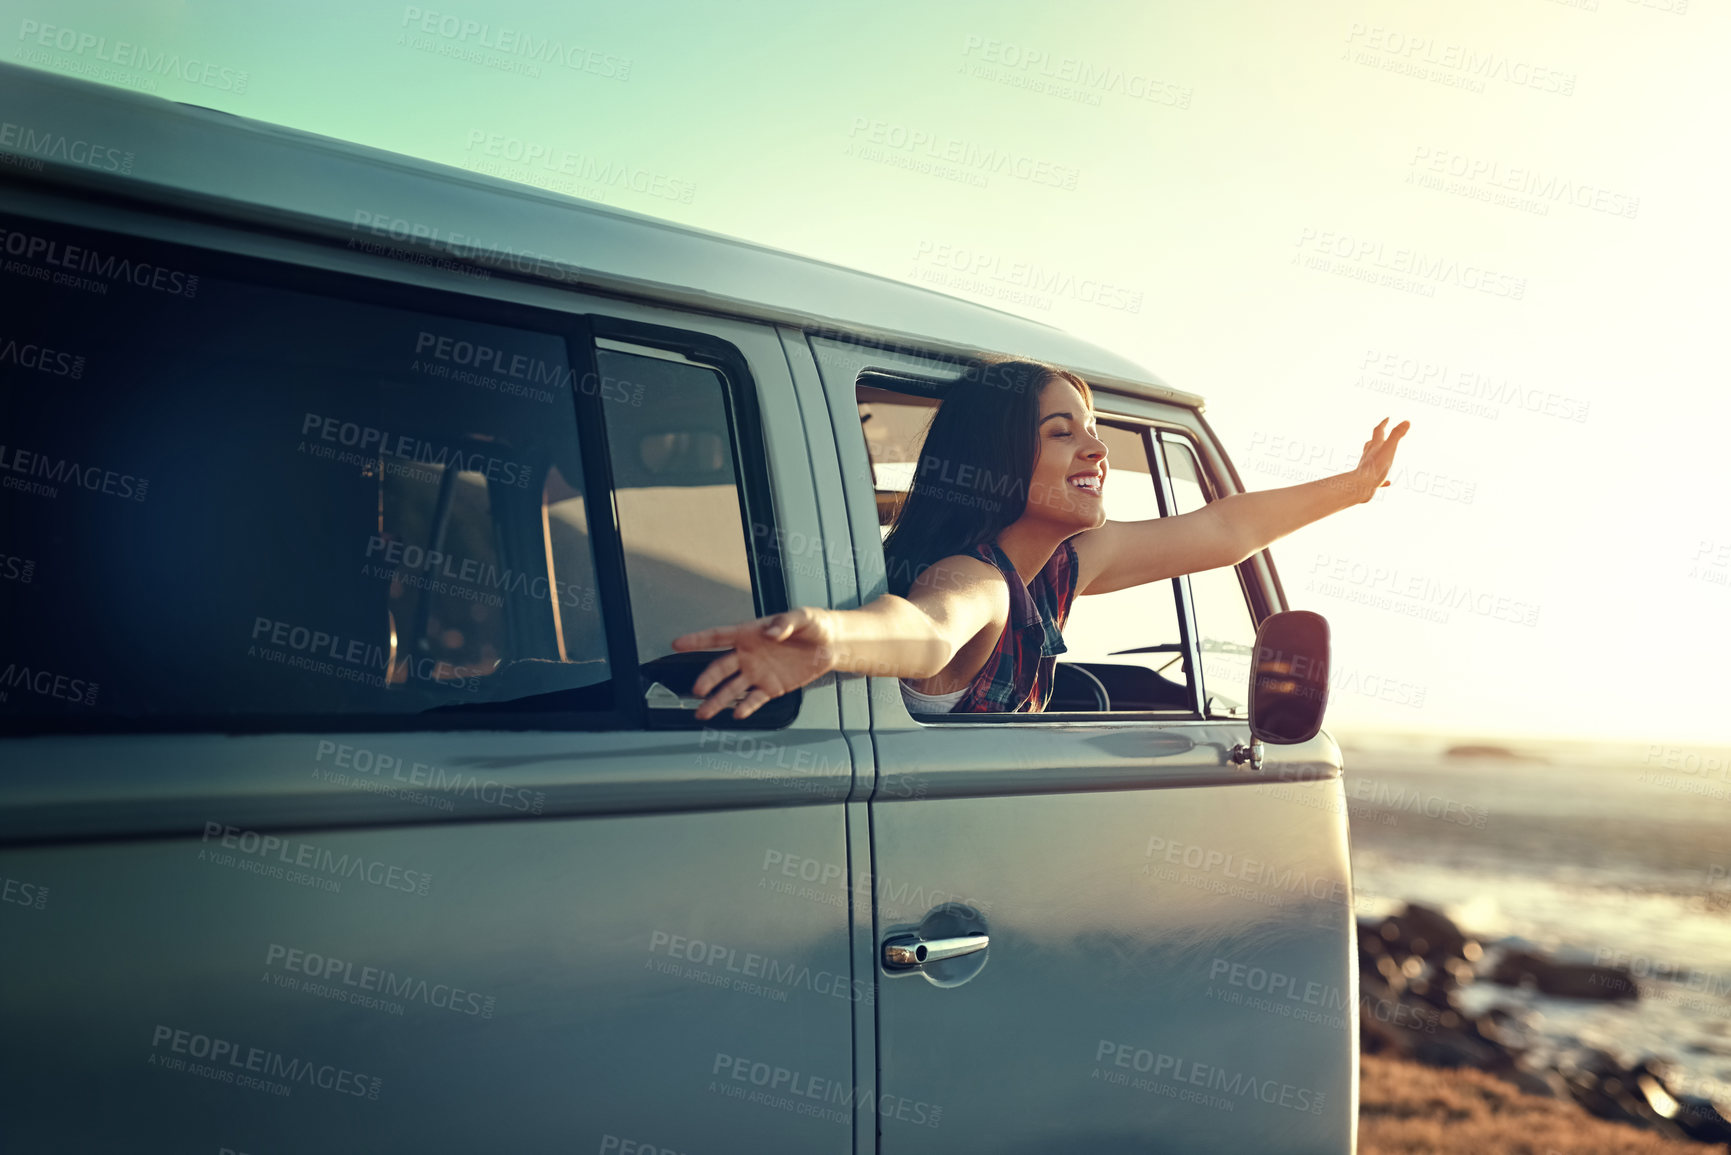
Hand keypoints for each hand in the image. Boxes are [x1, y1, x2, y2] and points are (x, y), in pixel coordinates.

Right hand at [671, 607, 839, 720]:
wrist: (832, 645)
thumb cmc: (815, 625)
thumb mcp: (803, 617)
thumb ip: (785, 622)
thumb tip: (772, 632)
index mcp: (750, 633)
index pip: (719, 637)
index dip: (697, 640)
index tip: (677, 644)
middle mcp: (748, 654)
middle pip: (721, 668)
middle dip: (708, 679)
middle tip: (696, 690)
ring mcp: (758, 672)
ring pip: (732, 688)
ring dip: (717, 700)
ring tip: (703, 713)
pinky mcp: (771, 687)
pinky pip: (755, 699)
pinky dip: (746, 707)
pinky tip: (737, 714)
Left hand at [1350, 417, 1410, 503]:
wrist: (1360, 487)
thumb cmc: (1375, 467)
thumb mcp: (1389, 448)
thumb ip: (1397, 435)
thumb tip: (1407, 421)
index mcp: (1375, 447)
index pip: (1378, 431)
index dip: (1384, 423)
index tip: (1388, 418)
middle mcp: (1369, 456)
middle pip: (1371, 443)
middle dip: (1378, 437)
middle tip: (1381, 433)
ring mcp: (1368, 469)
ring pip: (1372, 460)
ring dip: (1377, 456)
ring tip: (1383, 456)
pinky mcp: (1368, 482)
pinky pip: (1377, 479)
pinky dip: (1383, 478)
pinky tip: (1387, 482)